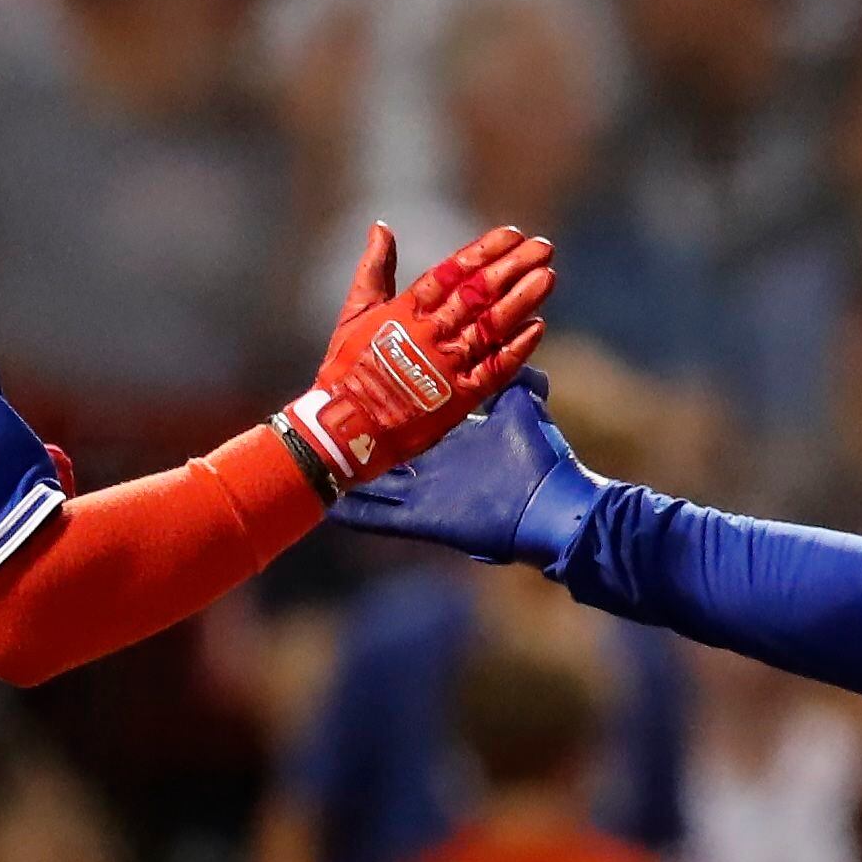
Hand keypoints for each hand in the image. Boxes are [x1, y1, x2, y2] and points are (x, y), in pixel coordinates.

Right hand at [280, 222, 551, 492]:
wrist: (344, 427)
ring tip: (547, 276)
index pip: (453, 272)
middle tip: (543, 247)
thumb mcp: (355, 311)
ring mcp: (446, 365)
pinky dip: (516, 348)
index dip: (484, 251)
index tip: (512, 234)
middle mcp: (430, 332)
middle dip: (513, 268)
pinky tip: (537, 326)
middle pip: (479, 294)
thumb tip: (381, 228)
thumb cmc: (346, 368)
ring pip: (491, 326)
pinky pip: (494, 369)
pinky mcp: (457, 398)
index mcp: (406, 309)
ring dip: (522, 300)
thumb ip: (374, 268)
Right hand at [332, 366, 607, 565]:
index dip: (387, 407)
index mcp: (451, 440)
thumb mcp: (522, 406)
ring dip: (346, 476)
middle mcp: (434, 469)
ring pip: (375, 483)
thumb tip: (521, 341)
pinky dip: (355, 513)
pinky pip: (381, 518)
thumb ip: (515, 377)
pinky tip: (327, 507)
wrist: (552, 507)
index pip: (411, 421)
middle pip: (386, 452)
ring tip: (309, 465)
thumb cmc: (541, 459)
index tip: (358, 392)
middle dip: (357, 440)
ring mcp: (426, 496)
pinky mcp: (423, 520)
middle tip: (321, 427)